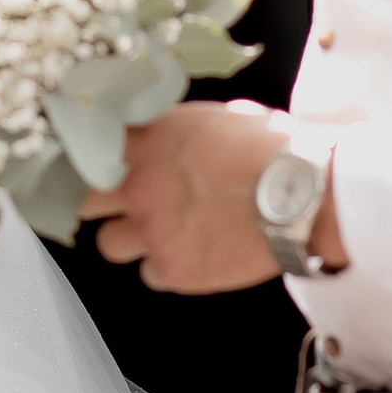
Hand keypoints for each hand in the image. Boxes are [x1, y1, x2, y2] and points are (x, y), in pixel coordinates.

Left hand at [79, 100, 346, 294]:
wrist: (307, 195)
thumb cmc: (273, 148)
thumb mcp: (218, 118)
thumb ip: (177, 130)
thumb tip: (167, 132)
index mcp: (150, 140)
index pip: (88, 146)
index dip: (92, 157)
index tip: (100, 163)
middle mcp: (140, 185)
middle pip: (84, 200)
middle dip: (102, 202)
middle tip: (128, 202)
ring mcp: (153, 231)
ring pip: (109, 243)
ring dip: (130, 238)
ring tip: (163, 231)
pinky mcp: (175, 270)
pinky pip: (150, 274)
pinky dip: (167, 267)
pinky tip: (195, 252)